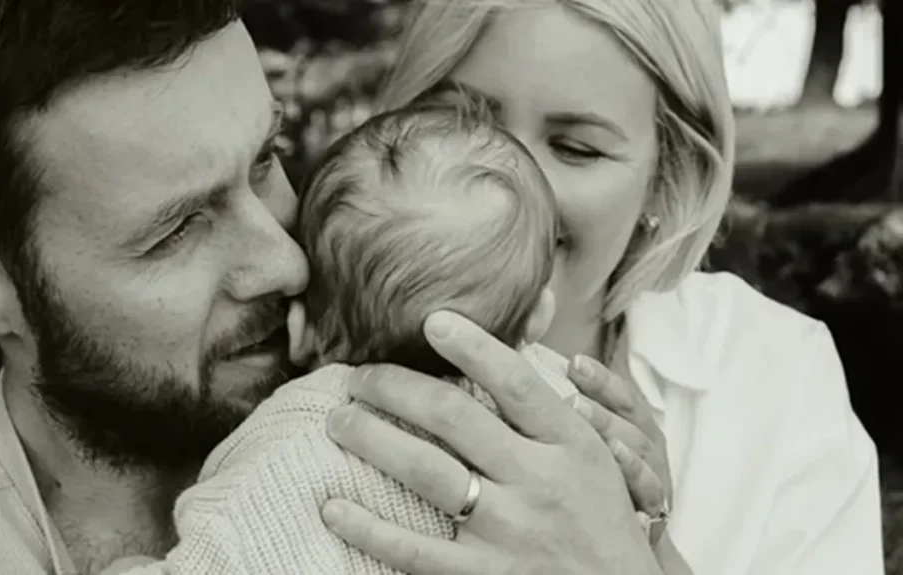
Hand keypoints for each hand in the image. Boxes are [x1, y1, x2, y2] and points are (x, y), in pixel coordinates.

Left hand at [320, 311, 661, 574]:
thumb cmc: (602, 518)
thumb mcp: (597, 454)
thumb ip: (551, 404)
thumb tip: (521, 329)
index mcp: (571, 444)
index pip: (517, 383)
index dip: (474, 347)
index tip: (432, 321)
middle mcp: (539, 481)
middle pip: (454, 418)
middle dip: (395, 388)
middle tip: (358, 377)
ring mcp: (509, 531)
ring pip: (426, 472)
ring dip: (371, 438)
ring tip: (338, 420)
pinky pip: (413, 550)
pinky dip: (367, 528)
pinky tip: (332, 507)